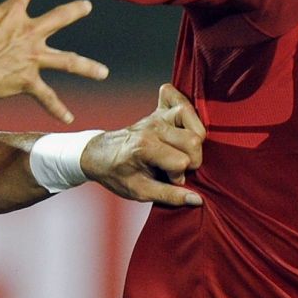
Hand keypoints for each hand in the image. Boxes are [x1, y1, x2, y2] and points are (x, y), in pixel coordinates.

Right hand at [0, 0, 105, 122]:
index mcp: (11, 14)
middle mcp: (28, 34)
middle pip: (58, 18)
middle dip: (74, 11)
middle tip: (87, 6)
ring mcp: (32, 58)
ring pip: (67, 61)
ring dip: (87, 67)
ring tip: (103, 72)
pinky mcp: (28, 80)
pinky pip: (46, 97)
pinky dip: (57, 109)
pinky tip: (69, 118)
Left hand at [83, 84, 205, 207]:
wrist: (99, 155)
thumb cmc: (117, 174)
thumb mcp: (139, 192)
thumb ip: (169, 195)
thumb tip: (198, 199)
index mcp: (145, 147)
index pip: (182, 162)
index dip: (179, 176)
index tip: (168, 180)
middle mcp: (153, 127)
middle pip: (194, 140)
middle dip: (192, 160)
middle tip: (175, 168)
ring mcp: (157, 116)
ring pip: (193, 121)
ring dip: (194, 138)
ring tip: (182, 151)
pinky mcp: (159, 110)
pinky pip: (178, 97)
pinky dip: (185, 109)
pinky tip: (184, 126)